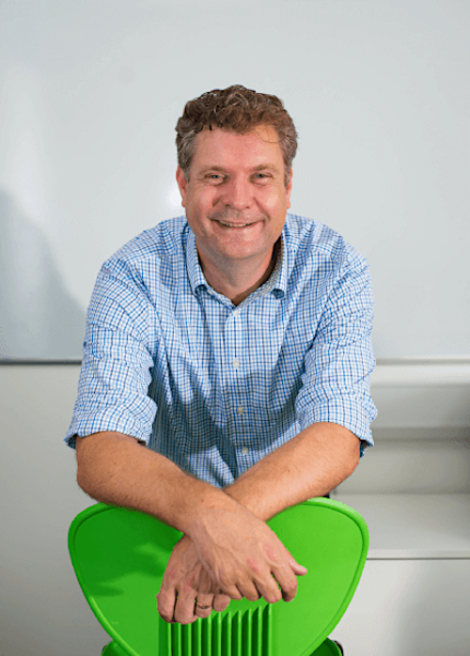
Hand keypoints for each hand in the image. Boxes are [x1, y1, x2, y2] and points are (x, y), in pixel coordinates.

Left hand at [157, 535, 230, 624]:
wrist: (214, 523)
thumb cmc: (195, 539)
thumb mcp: (176, 556)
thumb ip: (170, 580)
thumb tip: (162, 596)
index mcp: (172, 578)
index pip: (164, 610)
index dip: (168, 616)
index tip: (172, 615)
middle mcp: (187, 586)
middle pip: (183, 617)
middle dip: (186, 616)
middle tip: (190, 609)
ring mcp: (205, 587)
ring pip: (203, 613)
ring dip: (203, 608)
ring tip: (205, 597)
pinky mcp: (223, 585)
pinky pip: (220, 606)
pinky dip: (219, 602)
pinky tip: (218, 592)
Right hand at [188, 503, 306, 604]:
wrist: (211, 515)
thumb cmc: (239, 520)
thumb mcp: (267, 534)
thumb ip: (285, 556)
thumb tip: (302, 571)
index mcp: (272, 555)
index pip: (289, 584)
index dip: (290, 592)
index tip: (287, 595)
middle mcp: (258, 567)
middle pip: (272, 596)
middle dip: (271, 593)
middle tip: (266, 586)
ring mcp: (240, 575)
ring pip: (253, 596)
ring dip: (252, 589)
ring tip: (246, 573)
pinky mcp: (223, 579)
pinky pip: (235, 596)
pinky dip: (236, 589)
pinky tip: (233, 574)